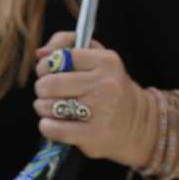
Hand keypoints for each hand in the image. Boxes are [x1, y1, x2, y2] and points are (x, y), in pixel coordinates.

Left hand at [33, 35, 153, 166]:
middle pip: (50, 83)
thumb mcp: (97, 59)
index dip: (45, 66)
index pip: (60, 57)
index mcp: (106, 61)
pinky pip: (54, 128)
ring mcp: (100, 110)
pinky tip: (51, 124)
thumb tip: (40, 53)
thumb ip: (67, 45)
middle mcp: (105, 84)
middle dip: (42, 89)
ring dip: (42, 108)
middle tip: (47, 94)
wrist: (138, 124)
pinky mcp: (93, 134)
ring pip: (48, 106)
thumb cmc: (110, 88)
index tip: (47, 73)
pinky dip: (46, 126)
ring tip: (51, 109)